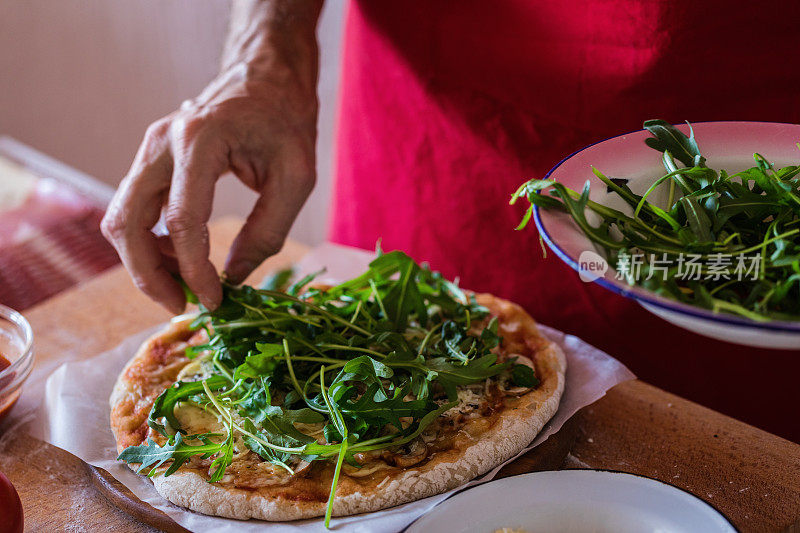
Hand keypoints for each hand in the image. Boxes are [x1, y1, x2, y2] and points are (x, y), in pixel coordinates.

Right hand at [101, 64, 317, 312]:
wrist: (264, 79)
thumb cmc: (285, 123)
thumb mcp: (296, 178)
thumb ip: (268, 230)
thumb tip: (233, 278)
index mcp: (200, 140)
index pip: (181, 220)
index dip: (193, 270)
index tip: (214, 302)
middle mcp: (161, 143)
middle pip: (126, 222)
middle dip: (148, 275)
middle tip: (182, 306)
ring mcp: (148, 150)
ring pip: (120, 219)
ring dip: (144, 262)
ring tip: (186, 287)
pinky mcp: (149, 161)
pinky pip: (133, 210)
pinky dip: (148, 243)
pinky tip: (181, 260)